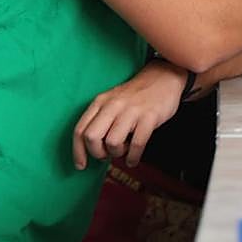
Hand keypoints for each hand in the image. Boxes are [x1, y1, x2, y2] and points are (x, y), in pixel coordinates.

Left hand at [71, 61, 186, 170]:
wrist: (163, 76)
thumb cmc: (136, 95)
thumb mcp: (112, 101)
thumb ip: (100, 120)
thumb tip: (91, 148)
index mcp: (100, 102)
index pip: (80, 130)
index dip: (77, 151)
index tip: (81, 165)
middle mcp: (113, 105)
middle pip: (92, 137)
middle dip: (97, 153)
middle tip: (107, 155)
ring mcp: (131, 110)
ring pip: (112, 143)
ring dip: (118, 153)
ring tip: (125, 150)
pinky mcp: (149, 117)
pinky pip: (136, 144)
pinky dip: (133, 157)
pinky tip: (134, 159)